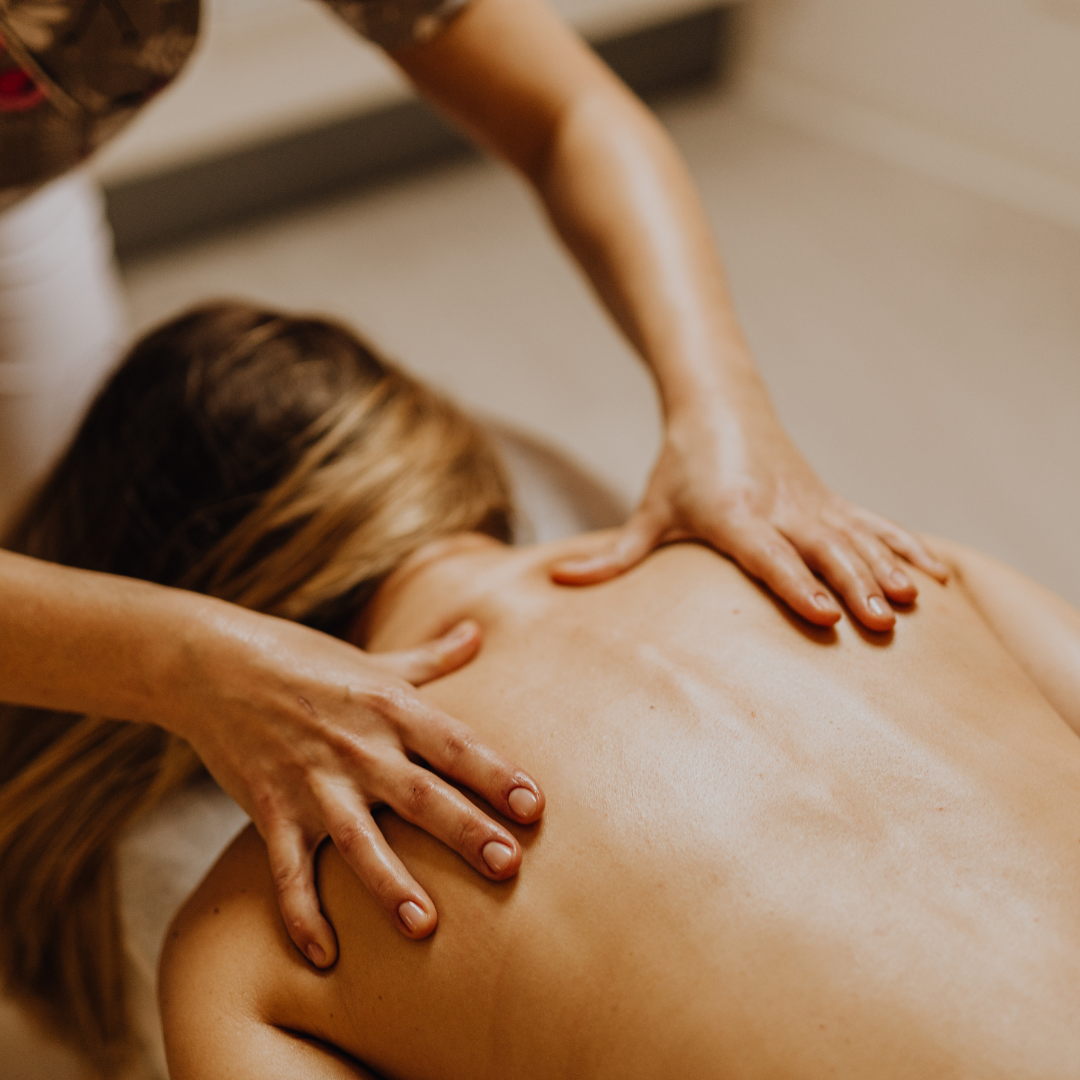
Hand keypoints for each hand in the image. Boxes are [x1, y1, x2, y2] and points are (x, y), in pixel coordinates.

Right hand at [168, 607, 543, 965]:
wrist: (212, 665)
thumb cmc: (305, 660)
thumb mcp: (373, 658)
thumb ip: (431, 657)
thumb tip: (478, 631)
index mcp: (390, 706)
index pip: (453, 743)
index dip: (495, 773)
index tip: (534, 805)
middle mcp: (357, 745)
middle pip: (420, 794)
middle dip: (464, 830)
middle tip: (508, 866)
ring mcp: (311, 781)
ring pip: (358, 840)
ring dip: (390, 884)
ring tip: (425, 926)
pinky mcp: (270, 810)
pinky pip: (287, 872)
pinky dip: (301, 915)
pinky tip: (325, 958)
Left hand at [551, 399, 946, 630]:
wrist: (719, 407)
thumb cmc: (679, 468)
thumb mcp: (648, 512)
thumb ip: (612, 555)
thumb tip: (558, 580)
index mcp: (734, 515)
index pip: (768, 554)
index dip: (796, 583)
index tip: (825, 613)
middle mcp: (779, 508)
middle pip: (822, 549)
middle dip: (853, 585)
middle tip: (879, 622)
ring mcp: (811, 503)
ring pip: (856, 538)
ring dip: (885, 569)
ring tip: (911, 605)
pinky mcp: (830, 499)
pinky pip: (876, 524)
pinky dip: (907, 548)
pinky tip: (938, 578)